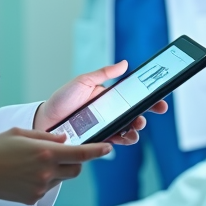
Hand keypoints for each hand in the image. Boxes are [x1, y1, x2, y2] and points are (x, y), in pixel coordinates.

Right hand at [0, 127, 109, 204]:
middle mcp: (47, 172)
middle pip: (76, 170)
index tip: (109, 148)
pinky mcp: (33, 199)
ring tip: (33, 163)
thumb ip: (47, 136)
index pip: (82, 153)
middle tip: (62, 154)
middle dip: (75, 162)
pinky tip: (25, 174)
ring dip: (57, 171)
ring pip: (61, 179)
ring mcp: (40, 187)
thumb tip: (65, 140)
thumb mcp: (21, 133)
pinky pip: (47, 188)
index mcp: (46, 153)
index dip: (98, 151)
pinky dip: (44, 180)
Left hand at [33, 61, 168, 145]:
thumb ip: (103, 73)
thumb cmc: (62, 99)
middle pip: (134, 115)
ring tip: (135, 129)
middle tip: (147, 116)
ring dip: (136, 131)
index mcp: (108, 97)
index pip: (133, 98)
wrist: (44, 121)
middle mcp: (110, 113)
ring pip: (128, 130)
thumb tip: (125, 63)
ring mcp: (105, 127)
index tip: (161, 100)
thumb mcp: (82, 82)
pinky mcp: (98, 140)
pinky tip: (124, 138)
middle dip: (145, 116)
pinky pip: (115, 142)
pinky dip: (123, 140)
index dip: (149, 99)